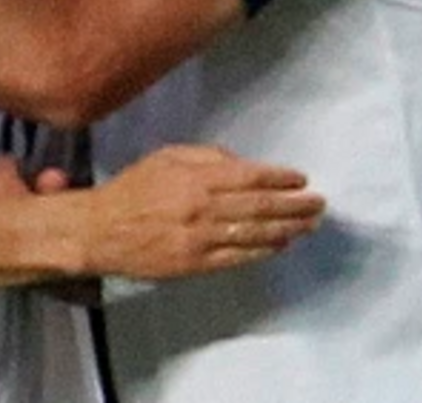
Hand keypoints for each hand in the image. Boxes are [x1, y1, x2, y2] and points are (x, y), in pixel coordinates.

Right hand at [79, 144, 323, 278]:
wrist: (102, 230)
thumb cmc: (134, 188)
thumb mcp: (167, 156)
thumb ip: (206, 156)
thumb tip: (241, 164)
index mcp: (196, 177)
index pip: (250, 177)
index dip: (280, 178)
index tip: (301, 179)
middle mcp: (203, 208)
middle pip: (260, 207)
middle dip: (294, 205)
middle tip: (319, 204)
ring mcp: (201, 239)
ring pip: (254, 234)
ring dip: (287, 229)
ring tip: (309, 224)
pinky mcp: (196, 264)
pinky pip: (237, 258)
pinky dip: (263, 251)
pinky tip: (280, 245)